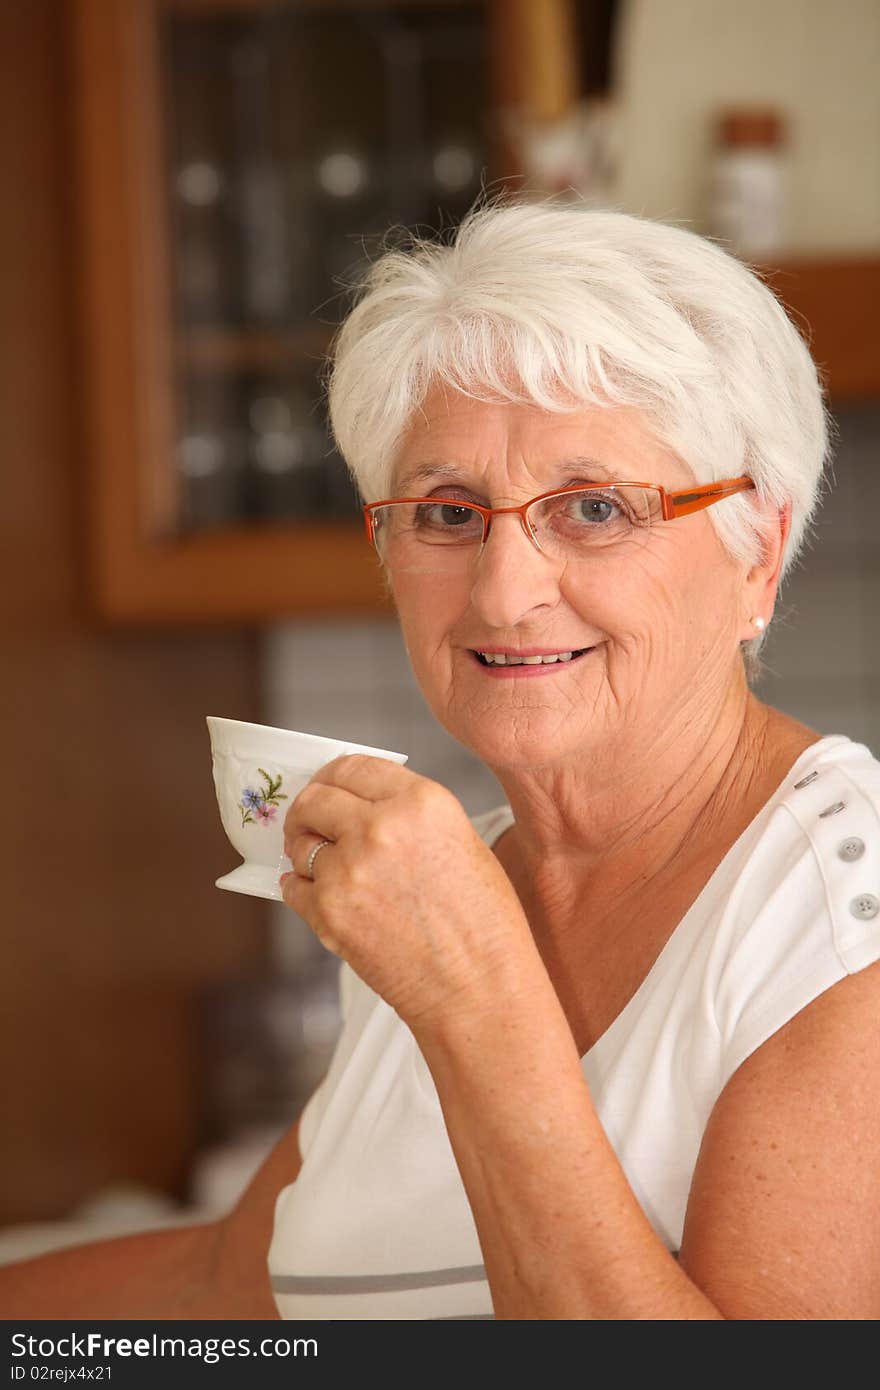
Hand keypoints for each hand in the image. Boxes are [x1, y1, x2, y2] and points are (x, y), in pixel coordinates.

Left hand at [280, 755, 535, 1033]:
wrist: (479, 990)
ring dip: (305, 851)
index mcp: (421, 802)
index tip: (328, 785)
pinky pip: (291, 888)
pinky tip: (325, 897)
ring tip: (325, 866)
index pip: (354, 767)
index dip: (335, 775)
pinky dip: (301, 890)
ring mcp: (348, 871)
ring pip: (299, 844)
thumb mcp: (463, 842)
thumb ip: (411, 815)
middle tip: (310, 822)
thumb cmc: (483, 923)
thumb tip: (364, 804)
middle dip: (308, 808)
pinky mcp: (328, 913)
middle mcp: (380, 828)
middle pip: (315, 797)